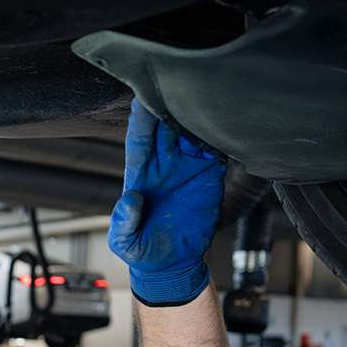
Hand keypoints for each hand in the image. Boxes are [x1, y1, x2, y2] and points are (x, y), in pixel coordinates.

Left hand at [108, 98, 225, 305]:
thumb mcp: (125, 243)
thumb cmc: (143, 249)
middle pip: (165, 126)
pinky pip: (215, 148)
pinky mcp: (209, 174)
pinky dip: (220, 133)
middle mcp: (163, 164)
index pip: (139, 139)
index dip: (141, 119)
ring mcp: (186, 166)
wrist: (172, 263)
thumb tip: (130, 198)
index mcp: (140, 174)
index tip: (143, 98)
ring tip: (205, 95)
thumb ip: (122, 222)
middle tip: (179, 83)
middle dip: (170, 104)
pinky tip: (224, 120)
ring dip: (197, 114)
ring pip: (191, 131)